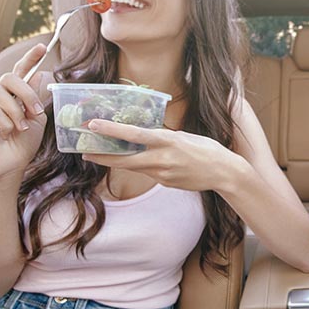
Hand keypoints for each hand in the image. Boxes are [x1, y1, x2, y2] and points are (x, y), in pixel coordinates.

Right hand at [0, 44, 47, 179]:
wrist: (12, 165)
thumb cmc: (22, 143)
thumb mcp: (37, 118)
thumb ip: (36, 97)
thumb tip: (40, 74)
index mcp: (13, 96)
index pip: (20, 72)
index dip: (29, 58)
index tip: (42, 47)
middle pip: (9, 78)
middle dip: (26, 93)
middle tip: (36, 111)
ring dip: (16, 112)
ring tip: (20, 128)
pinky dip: (3, 123)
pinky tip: (4, 133)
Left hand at [80, 120, 236, 191]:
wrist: (224, 173)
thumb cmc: (206, 149)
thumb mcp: (184, 136)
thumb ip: (163, 136)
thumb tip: (144, 134)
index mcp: (168, 141)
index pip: (134, 135)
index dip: (111, 131)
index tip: (94, 125)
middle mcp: (162, 159)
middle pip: (124, 159)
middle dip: (102, 155)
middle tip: (84, 151)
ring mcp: (163, 174)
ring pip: (134, 167)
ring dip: (117, 161)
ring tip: (100, 155)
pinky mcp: (166, 183)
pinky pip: (149, 173)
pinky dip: (144, 166)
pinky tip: (146, 162)